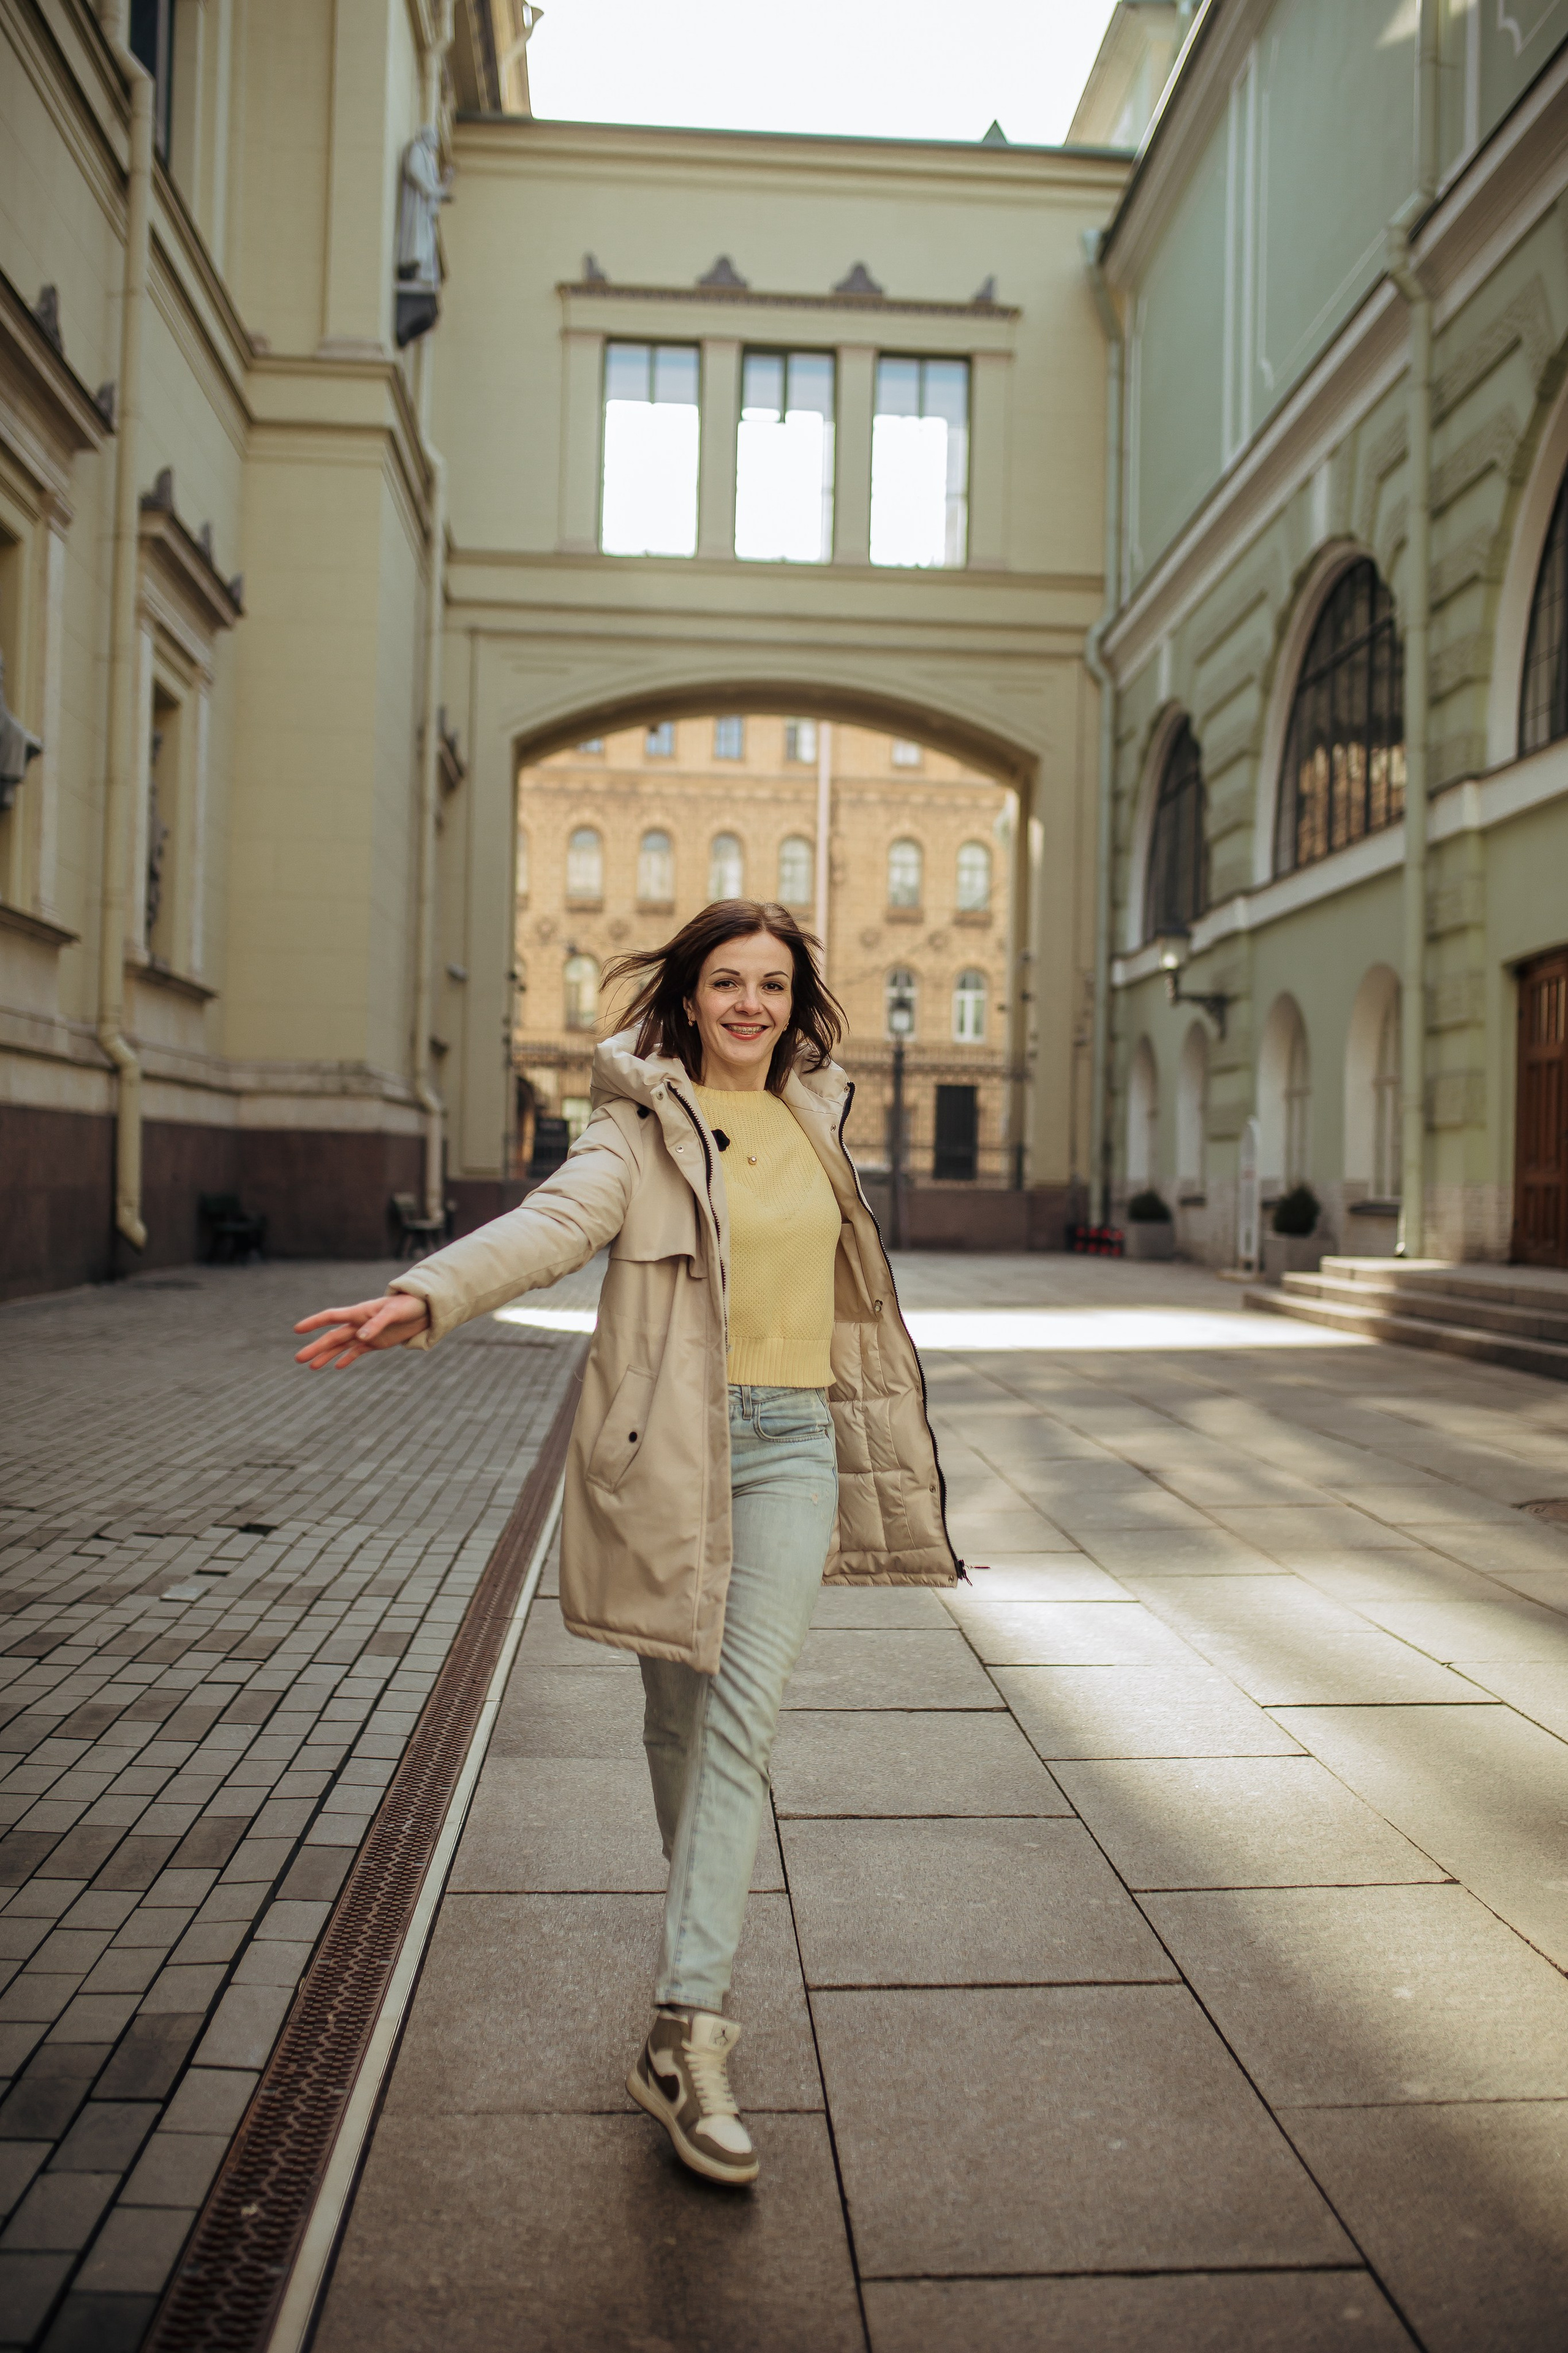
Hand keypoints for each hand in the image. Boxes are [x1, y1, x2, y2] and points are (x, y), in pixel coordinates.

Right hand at [293, 1292, 430, 1369]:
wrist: (425, 1309)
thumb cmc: (408, 1305)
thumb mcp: (393, 1313)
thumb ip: (377, 1324)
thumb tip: (360, 1337)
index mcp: (360, 1312)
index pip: (331, 1317)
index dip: (314, 1322)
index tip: (297, 1329)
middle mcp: (359, 1323)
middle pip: (333, 1336)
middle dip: (315, 1347)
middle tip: (298, 1359)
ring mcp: (367, 1333)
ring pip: (342, 1346)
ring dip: (327, 1356)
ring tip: (311, 1366)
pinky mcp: (377, 1342)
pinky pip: (357, 1352)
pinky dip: (347, 1359)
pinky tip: (337, 1366)